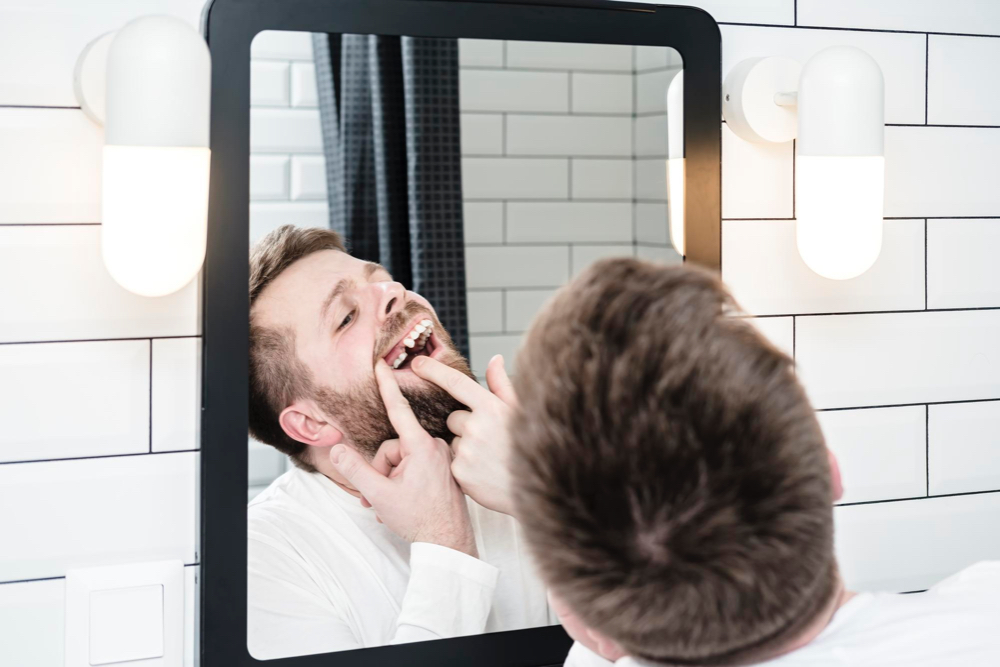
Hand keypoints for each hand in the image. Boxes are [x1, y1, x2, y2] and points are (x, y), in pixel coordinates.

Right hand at [328, 361, 477, 557]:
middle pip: (393, 446)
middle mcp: (433, 447)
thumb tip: (336, 451)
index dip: (387, 386)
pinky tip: (402, 502)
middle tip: (379, 496)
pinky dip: (402, 482)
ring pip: (402, 458)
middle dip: (381, 469)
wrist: (448, 542)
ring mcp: (439, 458)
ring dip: (390, 479)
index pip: (398, 409)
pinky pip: (414, 466)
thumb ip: (355, 470)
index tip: (382, 364)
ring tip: (391, 503)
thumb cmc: (420, 519)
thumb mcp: (380, 495)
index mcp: (421, 447)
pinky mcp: (442, 468)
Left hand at [411, 354, 517, 516]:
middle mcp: (476, 427)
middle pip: (453, 418)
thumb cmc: (532, 448)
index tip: (418, 363)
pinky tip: (485, 473)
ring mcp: (467, 450)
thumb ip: (502, 385)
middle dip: (465, 426)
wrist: (539, 491)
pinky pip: (453, 462)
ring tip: (490, 459)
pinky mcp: (460, 472)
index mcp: (492, 408)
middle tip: (489, 441)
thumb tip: (494, 359)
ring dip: (466, 447)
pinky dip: (465, 467)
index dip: (434, 371)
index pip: (456, 383)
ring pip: (454, 441)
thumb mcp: (521, 413)